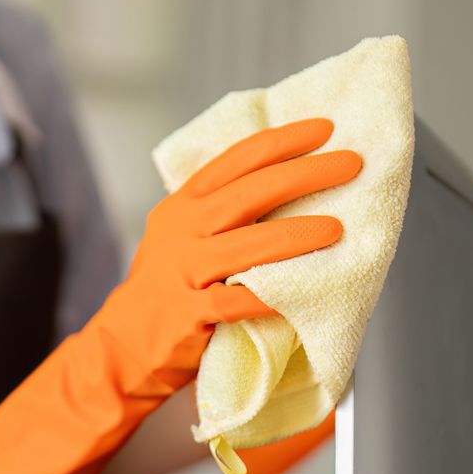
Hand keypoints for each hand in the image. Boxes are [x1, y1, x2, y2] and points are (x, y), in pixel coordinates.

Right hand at [103, 118, 360, 395]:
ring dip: (298, 234)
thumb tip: (290, 186)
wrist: (122, 344)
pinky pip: (237, 302)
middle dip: (306, 174)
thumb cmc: (164, 289)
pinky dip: (270, 297)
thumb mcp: (180, 236)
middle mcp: (182, 231)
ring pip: (249, 245)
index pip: (237, 160)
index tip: (325, 129)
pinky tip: (303, 293)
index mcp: (183, 204)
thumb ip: (219, 211)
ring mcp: (184, 271)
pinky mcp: (189, 313)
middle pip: (250, 193)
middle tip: (350, 165)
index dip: (283, 141)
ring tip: (337, 228)